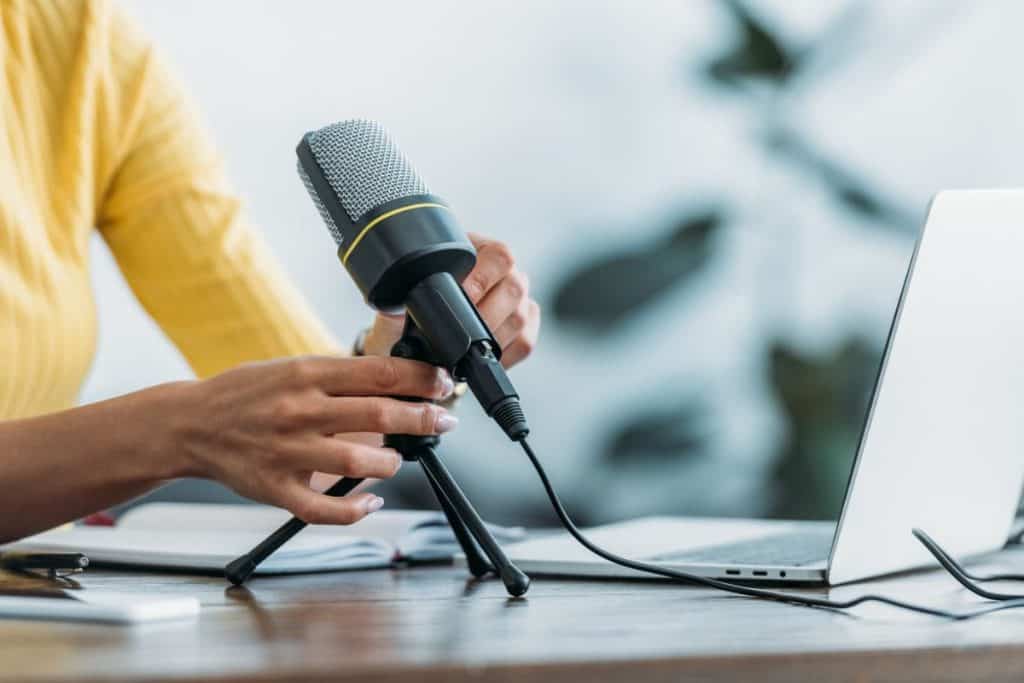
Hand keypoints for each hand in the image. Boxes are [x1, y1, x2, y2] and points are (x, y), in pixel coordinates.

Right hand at [174, 356, 456, 524]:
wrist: (188, 424)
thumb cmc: (245, 393)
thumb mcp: (290, 367)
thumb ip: (337, 376)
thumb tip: (395, 380)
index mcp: (306, 373)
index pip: (379, 372)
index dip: (420, 378)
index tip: (443, 383)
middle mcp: (299, 409)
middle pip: (379, 413)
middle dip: (422, 418)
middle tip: (444, 420)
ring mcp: (287, 451)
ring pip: (359, 459)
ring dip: (390, 461)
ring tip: (396, 458)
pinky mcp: (275, 487)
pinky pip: (323, 508)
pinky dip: (354, 509)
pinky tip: (370, 500)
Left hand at [364, 233, 540, 367]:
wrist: (408, 339)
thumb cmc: (409, 313)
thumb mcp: (401, 300)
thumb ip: (402, 298)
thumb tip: (403, 307)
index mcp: (478, 251)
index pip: (498, 255)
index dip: (483, 278)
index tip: (462, 297)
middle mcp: (504, 273)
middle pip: (515, 287)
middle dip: (486, 315)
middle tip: (462, 333)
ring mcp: (517, 300)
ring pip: (521, 316)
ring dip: (493, 337)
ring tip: (466, 349)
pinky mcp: (525, 327)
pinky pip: (525, 341)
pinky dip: (504, 354)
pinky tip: (482, 356)